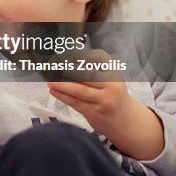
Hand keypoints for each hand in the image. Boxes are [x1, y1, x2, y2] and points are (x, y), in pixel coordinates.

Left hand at [47, 47, 164, 159]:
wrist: (126, 121)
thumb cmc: (112, 96)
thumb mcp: (110, 80)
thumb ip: (94, 70)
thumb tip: (66, 60)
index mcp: (115, 73)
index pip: (99, 58)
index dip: (82, 56)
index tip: (66, 54)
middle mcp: (112, 85)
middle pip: (86, 75)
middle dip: (67, 70)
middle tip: (52, 66)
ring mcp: (105, 100)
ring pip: (79, 90)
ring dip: (61, 85)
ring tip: (49, 81)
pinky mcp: (96, 113)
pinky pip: (76, 102)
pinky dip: (62, 96)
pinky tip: (53, 91)